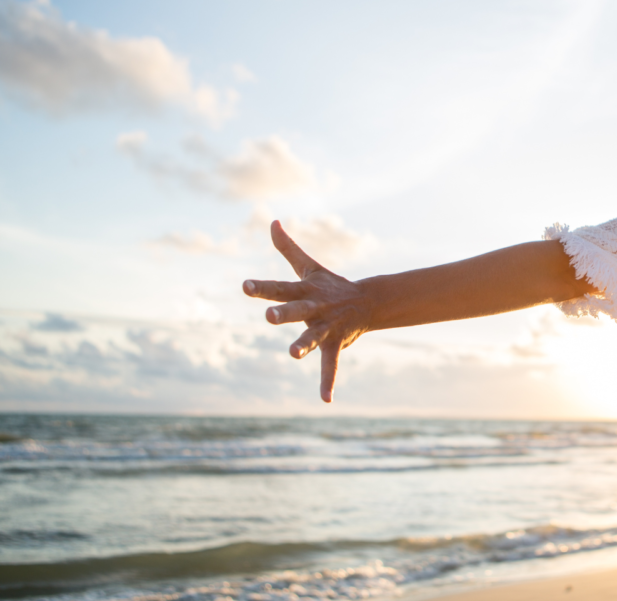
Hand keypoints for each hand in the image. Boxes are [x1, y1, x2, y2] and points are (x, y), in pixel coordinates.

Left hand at [243, 220, 369, 402]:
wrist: (368, 302)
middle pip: (296, 310)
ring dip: (304, 345)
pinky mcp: (336, 344)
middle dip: (283, 313)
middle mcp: (315, 308)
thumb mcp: (309, 267)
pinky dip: (328, 382)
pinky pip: (331, 365)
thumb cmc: (331, 285)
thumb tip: (272, 222)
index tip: (244, 286)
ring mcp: (326, 327)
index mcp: (305, 291)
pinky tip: (325, 399)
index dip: (262, 287)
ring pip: (313, 337)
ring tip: (293, 354)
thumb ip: (288, 248)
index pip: (279, 287)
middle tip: (269, 316)